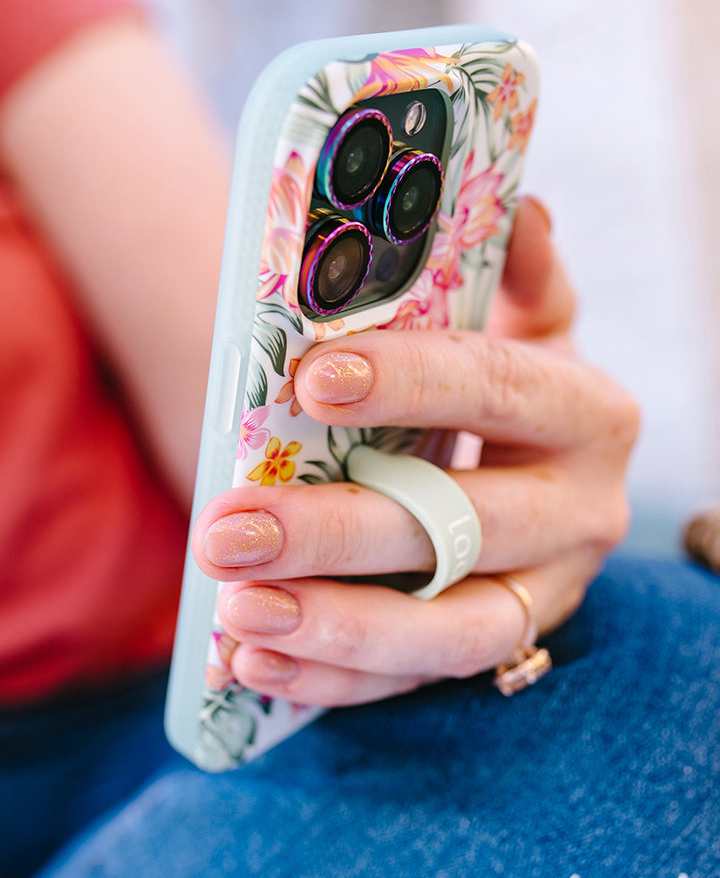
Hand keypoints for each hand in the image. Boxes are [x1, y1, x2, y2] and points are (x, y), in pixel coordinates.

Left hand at [192, 197, 639, 706]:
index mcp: (586, 412)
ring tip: (237, 612)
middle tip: (227, 528)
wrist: (531, 468)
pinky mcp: (502, 646)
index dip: (412, 383)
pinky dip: (337, 676)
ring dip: (337, 625)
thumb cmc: (503, 387)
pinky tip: (255, 660)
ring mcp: (547, 593)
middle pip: (465, 528)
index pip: (500, 388)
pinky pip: (419, 681)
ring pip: (454, 632)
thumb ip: (520, 272)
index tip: (310, 380)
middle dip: (340, 531)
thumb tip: (523, 205)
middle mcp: (583, 511)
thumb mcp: (523, 322)